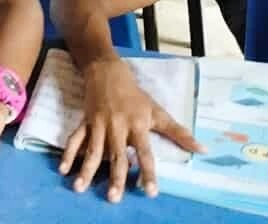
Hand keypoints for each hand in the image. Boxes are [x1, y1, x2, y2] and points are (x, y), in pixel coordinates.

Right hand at [59, 55, 202, 200]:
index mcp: (137, 124)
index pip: (145, 152)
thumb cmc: (135, 94)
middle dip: (114, 177)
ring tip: (79, 188)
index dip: (148, 172)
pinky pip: (75, 139)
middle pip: (116, 155)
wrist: (106, 70)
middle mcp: (117, 126)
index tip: (150, 191)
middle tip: (113, 198)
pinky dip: (68, 154)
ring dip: (86, 170)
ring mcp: (99, 124)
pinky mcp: (85, 121)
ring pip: (92, 150)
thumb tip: (204, 150)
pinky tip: (63, 170)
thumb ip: (179, 133)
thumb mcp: (158, 111)